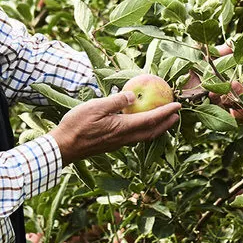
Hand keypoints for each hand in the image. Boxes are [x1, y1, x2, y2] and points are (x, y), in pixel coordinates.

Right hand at [50, 91, 181, 163]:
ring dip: (157, 128)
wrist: (64, 147)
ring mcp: (118, 143)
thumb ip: (115, 101)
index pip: (150, 120)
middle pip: (151, 132)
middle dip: (166, 123)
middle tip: (177, 115)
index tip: (178, 105)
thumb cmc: (76, 125)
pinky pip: (134, 137)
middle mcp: (123, 138)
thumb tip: (132, 95)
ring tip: (164, 120)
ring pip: (143, 137)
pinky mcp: (112, 144)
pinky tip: (140, 124)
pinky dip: (144, 130)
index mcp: (122, 128)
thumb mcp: (95, 107)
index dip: (165, 112)